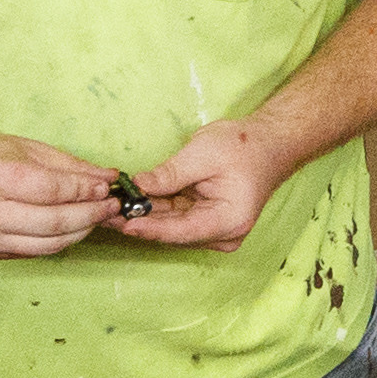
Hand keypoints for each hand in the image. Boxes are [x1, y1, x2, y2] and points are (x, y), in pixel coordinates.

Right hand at [0, 130, 129, 258]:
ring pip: (48, 244)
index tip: (106, 187)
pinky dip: (60, 241)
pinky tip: (74, 228)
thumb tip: (107, 177)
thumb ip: (68, 165)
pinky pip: (35, 252)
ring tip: (97, 218)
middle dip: (90, 215)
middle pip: (53, 221)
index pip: (51, 189)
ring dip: (80, 232)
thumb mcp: (26, 148)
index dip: (84, 190)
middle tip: (111, 206)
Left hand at [117, 119, 296, 250]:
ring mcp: (216, 231)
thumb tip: (136, 187)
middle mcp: (223, 235)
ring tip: (112, 207)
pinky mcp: (208, 222)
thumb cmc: (245, 146)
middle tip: (105, 213)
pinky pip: (178, 219)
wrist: (271, 143)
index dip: (149, 228)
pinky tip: (132, 204)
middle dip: (140, 221)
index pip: (180, 231)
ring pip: (172, 227)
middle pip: (174, 233)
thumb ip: (169, 174)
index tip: (122, 223)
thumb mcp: (203, 154)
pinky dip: (156, 210)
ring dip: (145, 216)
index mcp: (228, 221)